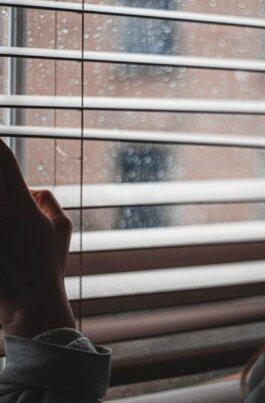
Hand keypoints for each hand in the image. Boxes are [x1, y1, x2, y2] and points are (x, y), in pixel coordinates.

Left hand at [0, 139, 75, 337]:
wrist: (30, 301)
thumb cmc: (49, 264)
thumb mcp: (62, 229)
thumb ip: (49, 201)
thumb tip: (31, 191)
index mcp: (22, 203)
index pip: (3, 158)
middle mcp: (0, 210)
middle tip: (1, 173)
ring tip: (4, 199)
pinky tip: (4, 222)